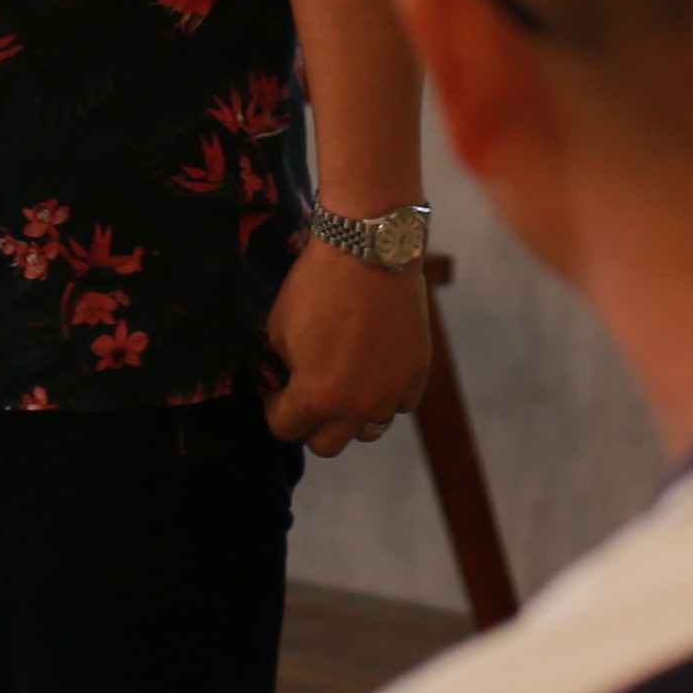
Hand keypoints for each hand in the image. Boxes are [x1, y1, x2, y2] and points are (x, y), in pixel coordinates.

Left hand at [261, 240, 436, 456]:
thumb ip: (281, 368)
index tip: (277, 391)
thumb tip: (284, 381)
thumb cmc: (316, 285)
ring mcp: (392, 391)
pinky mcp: (418, 372)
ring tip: (345, 385)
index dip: (274, 410)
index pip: (285, 430)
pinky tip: (374, 369)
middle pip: (328, 444)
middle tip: (308, 395)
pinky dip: (387, 395)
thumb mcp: (278, 329)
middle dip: (312, 424)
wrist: (369, 248)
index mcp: (316, 398)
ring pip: (370, 430)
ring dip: (353, 415)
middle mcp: (357, 406)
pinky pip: (401, 404)